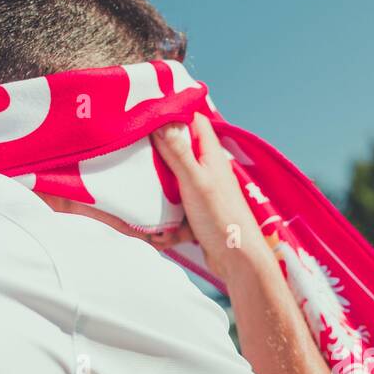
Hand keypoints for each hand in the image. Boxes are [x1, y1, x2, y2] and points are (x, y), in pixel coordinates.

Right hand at [152, 113, 270, 285]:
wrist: (237, 261)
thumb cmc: (222, 218)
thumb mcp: (195, 181)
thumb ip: (178, 152)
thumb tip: (160, 121)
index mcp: (210, 154)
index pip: (192, 120)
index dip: (172, 113)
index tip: (146, 112)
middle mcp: (207, 170)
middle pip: (175, 153)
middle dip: (155, 161)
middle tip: (135, 162)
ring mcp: (200, 193)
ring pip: (170, 186)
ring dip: (160, 201)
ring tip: (154, 215)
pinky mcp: (195, 214)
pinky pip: (174, 213)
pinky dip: (168, 226)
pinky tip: (167, 237)